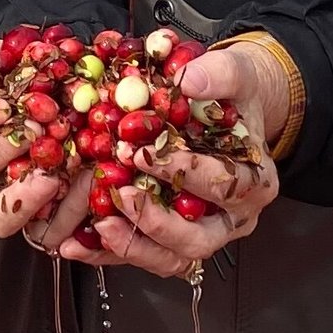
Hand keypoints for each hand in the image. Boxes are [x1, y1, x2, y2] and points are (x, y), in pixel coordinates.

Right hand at [0, 34, 101, 256]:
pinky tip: (114, 197)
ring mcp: (47, 213)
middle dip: (26, 195)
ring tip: (92, 176)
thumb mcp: (13, 60)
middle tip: (52, 172)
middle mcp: (9, 193)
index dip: (1, 148)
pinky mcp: (83, 221)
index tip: (31, 125)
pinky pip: (88, 236)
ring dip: (67, 209)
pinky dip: (100, 225)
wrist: (87, 90)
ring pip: (45, 231)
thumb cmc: (40, 79)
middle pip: (1, 216)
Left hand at [87, 39, 285, 275]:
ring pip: (171, 259)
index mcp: (255, 182)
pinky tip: (77, 243)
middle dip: (155, 222)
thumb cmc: (235, 96)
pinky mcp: (172, 241)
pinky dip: (109, 253)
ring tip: (99, 225)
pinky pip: (142, 256)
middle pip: (197, 240)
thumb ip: (220, 73)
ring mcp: (204, 234)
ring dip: (132, 247)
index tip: (144, 155)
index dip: (183, 172)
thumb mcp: (237, 73)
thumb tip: (190, 80)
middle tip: (119, 194)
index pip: (223, 186)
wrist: (231, 110)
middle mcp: (233, 218)